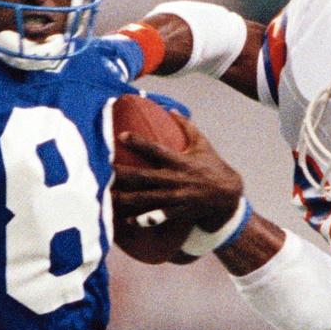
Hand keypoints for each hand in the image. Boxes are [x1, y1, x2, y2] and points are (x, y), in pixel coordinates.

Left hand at [112, 112, 243, 230]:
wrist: (228, 195)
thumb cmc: (213, 165)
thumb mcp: (202, 143)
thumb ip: (186, 126)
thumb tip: (170, 109)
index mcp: (180, 160)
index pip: (156, 149)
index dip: (138, 142)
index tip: (121, 135)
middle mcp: (175, 179)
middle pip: (143, 176)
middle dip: (122, 174)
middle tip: (102, 171)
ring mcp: (175, 197)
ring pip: (145, 199)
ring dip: (125, 198)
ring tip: (107, 197)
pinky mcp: (177, 211)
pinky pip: (157, 217)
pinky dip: (143, 219)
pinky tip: (127, 220)